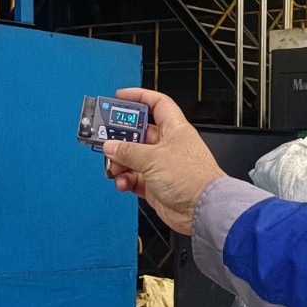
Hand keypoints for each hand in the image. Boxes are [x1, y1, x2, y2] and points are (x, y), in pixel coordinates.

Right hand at [102, 88, 224, 235]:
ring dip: (120, 162)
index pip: (157, 104)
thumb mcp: (153, 158)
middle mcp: (167, 145)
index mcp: (174, 129)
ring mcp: (161, 166)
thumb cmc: (192, 178)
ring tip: (113, 166)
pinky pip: (133, 178)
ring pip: (132, 158)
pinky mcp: (155, 185)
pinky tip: (122, 182)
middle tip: (104, 138)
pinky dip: (125, 179)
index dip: (139, 97)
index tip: (120, 97)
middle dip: (120, 136)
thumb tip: (110, 145)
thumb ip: (128, 151)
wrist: (201, 210)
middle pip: (139, 133)